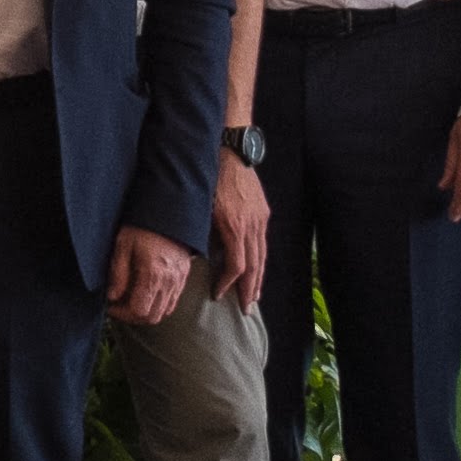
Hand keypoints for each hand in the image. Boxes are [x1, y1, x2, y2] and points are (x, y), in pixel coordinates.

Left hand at [107, 226, 197, 326]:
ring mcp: (179, 281)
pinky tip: (146, 294)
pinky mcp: (184, 277)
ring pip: (164, 313)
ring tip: (131, 300)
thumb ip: (118, 274)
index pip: (138, 311)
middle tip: (119, 307)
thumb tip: (113, 296)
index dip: (122, 313)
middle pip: (152, 317)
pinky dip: (159, 305)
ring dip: (146, 312)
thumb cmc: (143, 226)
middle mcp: (169, 282)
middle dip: (132, 316)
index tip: (111, 306)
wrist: (169, 211)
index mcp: (153, 274)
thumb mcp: (123, 245)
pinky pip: (173, 303)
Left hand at [208, 152, 268, 309]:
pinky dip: (260, 260)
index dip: (228, 284)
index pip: (236, 266)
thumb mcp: (200, 206)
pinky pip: (263, 243)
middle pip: (254, 266)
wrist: (231, 151)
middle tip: (246, 308)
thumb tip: (198, 256)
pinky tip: (257, 269)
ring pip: (262, 256)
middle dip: (249, 290)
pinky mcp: (262, 213)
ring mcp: (259, 219)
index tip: (219, 295)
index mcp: (234, 226)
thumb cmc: (210, 177)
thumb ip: (202, 232)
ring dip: (258, 279)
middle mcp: (251, 226)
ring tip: (254, 296)